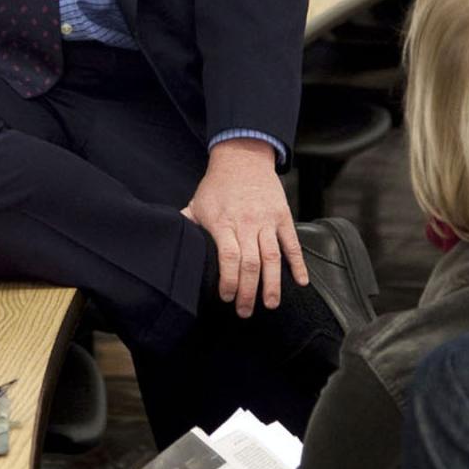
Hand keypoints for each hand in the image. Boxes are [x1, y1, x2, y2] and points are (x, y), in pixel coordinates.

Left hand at [183, 139, 306, 316]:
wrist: (242, 157)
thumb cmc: (217, 185)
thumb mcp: (197, 203)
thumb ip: (187, 224)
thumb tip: (169, 243)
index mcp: (223, 222)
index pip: (228, 257)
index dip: (229, 280)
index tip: (226, 298)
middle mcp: (246, 223)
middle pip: (250, 263)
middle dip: (248, 291)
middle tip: (245, 311)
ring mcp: (267, 220)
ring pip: (272, 258)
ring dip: (273, 284)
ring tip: (271, 305)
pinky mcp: (283, 217)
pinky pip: (292, 244)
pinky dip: (298, 264)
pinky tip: (300, 282)